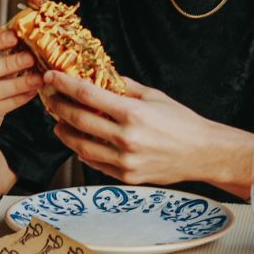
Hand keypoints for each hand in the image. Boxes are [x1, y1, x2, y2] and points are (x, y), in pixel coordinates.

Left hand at [42, 73, 217, 185]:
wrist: (203, 153)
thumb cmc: (181, 121)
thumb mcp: (153, 96)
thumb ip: (123, 86)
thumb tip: (99, 77)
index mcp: (132, 113)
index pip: (87, 95)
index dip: (64, 84)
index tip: (51, 76)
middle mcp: (126, 138)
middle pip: (78, 120)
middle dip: (58, 107)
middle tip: (49, 99)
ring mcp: (125, 161)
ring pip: (81, 146)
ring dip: (64, 132)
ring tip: (58, 122)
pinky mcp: (127, 177)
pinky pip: (95, 163)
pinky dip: (82, 151)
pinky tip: (78, 142)